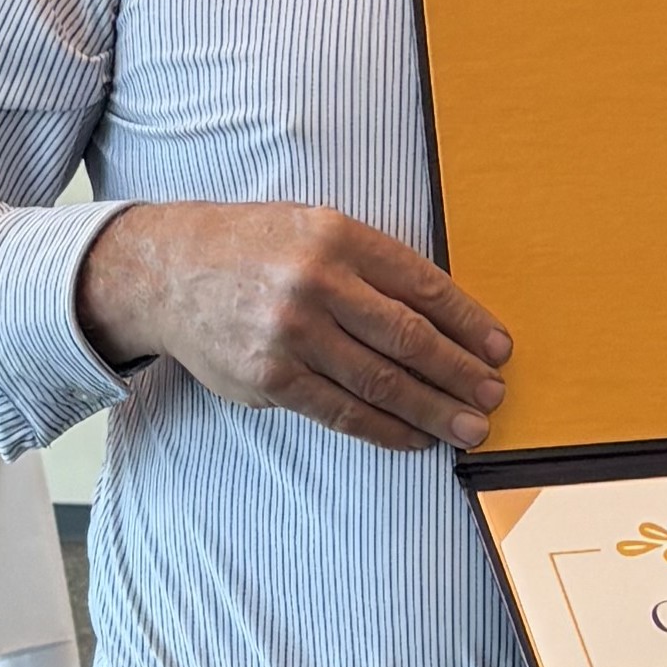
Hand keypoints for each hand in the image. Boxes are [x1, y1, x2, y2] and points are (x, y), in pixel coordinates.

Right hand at [76, 202, 510, 450]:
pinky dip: (386, 429)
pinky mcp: (270, 379)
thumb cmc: (254, 249)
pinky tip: (415, 438)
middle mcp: (317, 284)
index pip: (423, 287)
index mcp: (338, 237)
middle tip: (494, 396)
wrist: (167, 272)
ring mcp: (291, 335)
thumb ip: (373, 266)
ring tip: (469, 428)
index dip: (469, 323)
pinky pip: (342, 412)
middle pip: (409, 340)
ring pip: (381, 382)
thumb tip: (443, 317)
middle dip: (460, 373)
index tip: (499, 349)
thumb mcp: (315, 228)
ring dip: (434, 410)